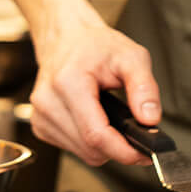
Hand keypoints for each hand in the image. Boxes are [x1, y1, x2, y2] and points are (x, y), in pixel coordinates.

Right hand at [26, 11, 161, 167]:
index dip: (124, 151)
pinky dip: (89, 142)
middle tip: (136, 133)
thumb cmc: (95, 45)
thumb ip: (145, 88)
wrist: (66, 38)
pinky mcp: (40, 125)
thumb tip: (150, 119)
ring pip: (82, 154)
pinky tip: (95, 120)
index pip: (96, 135)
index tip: (143, 153)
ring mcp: (41, 116)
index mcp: (68, 82)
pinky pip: (72, 149)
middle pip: (90, 149)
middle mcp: (48, 102)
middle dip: (118, 148)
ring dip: (104, 146)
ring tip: (114, 120)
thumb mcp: (131, 57)